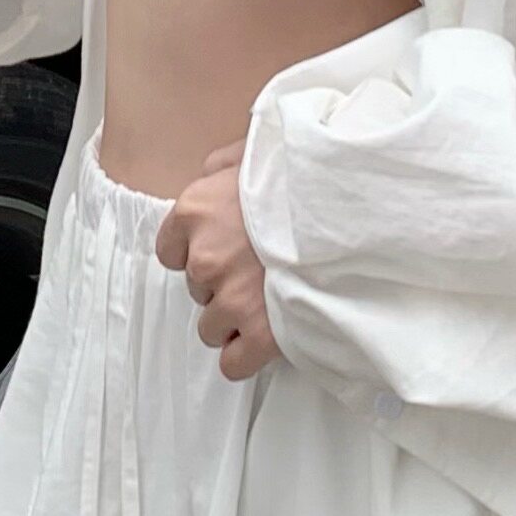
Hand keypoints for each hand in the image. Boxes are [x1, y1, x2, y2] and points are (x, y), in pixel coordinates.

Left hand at [154, 139, 279, 382]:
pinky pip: (234, 363)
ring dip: (235, 318)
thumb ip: (220, 168)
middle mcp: (204, 258)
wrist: (346, 207)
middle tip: (259, 267)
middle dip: (223, 282)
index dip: (197, 251)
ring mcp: (231, 299)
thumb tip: (211, 176)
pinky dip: (246, 355)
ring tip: (268, 299)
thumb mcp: (251, 153)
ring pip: (211, 327)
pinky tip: (265, 335)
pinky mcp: (261, 333)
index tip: (222, 247)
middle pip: (196, 288)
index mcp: (195, 213)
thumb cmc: (301, 177)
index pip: (169, 251)